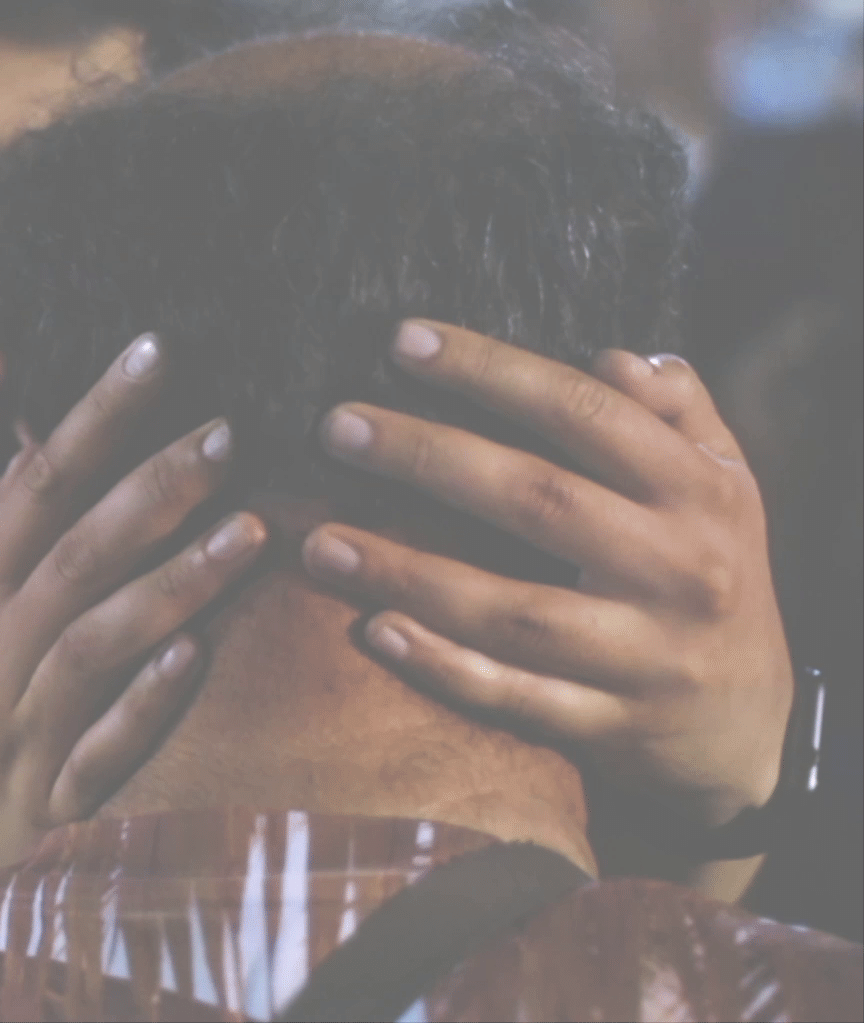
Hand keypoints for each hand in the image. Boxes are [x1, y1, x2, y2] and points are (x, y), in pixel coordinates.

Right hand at [0, 333, 266, 855]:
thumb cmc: (18, 683)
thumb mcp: (3, 603)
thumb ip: (20, 520)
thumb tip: (32, 424)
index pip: (40, 481)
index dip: (96, 414)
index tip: (160, 346)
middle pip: (73, 553)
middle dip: (151, 488)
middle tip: (232, 432)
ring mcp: (24, 719)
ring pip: (94, 640)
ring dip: (172, 582)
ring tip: (254, 530)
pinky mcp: (60, 787)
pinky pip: (103, 740)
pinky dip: (146, 698)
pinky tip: (200, 654)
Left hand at [302, 321, 792, 831]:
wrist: (748, 726)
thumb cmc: (710, 573)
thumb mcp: (723, 485)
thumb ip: (676, 413)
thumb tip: (616, 359)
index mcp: (699, 493)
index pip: (585, 413)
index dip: (492, 373)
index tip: (401, 342)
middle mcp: (678, 569)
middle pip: (538, 501)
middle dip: (427, 457)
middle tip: (335, 428)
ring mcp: (644, 655)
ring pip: (513, 610)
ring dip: (408, 572)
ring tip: (319, 542)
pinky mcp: (611, 726)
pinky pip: (516, 698)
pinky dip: (444, 668)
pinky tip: (374, 632)